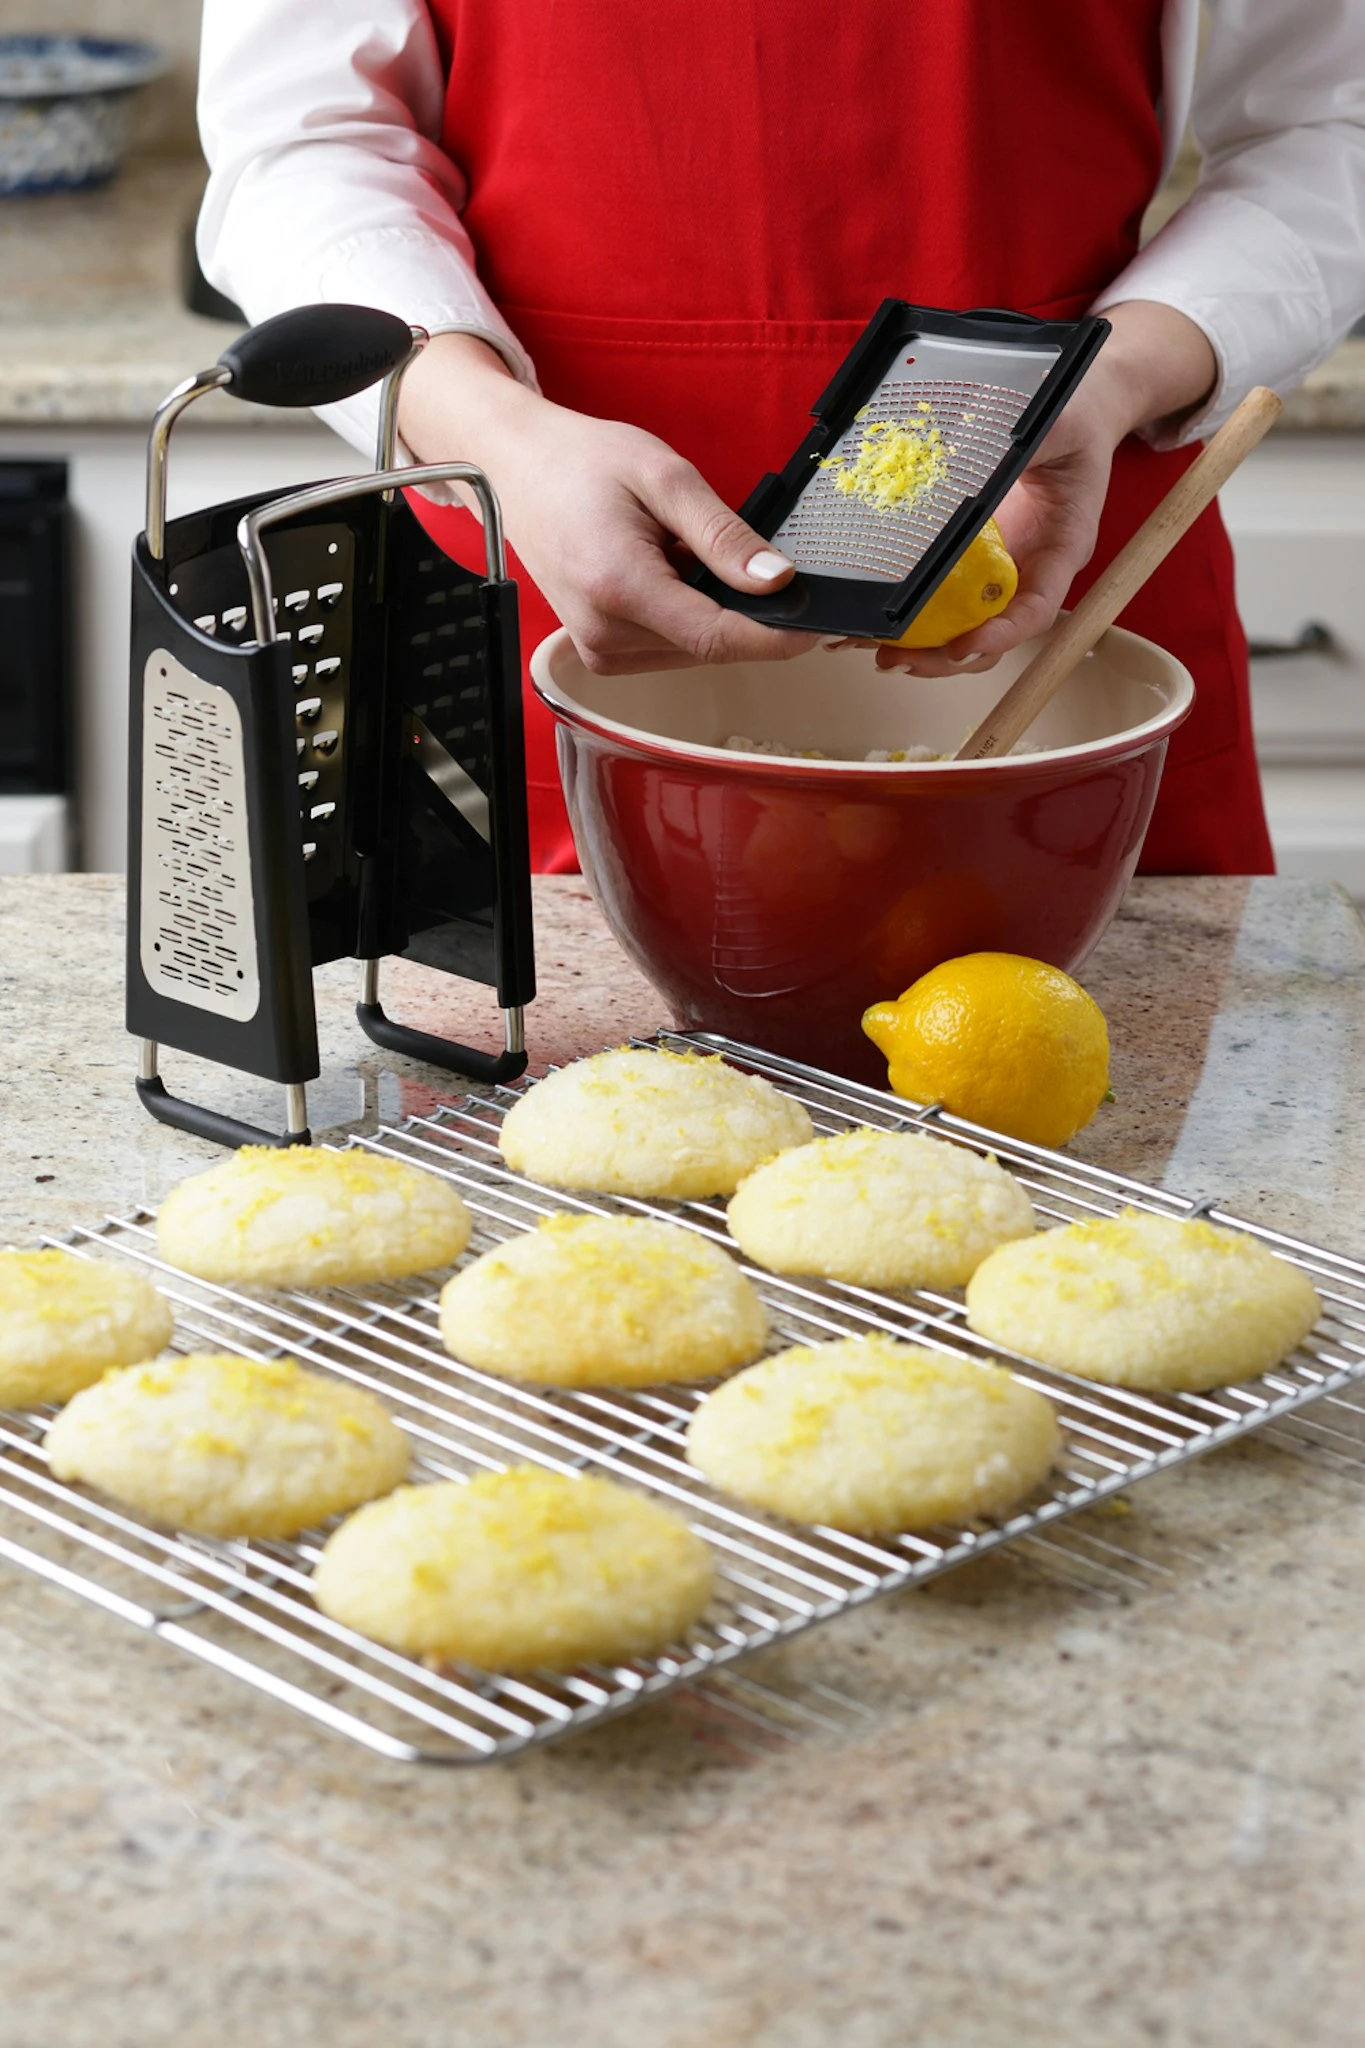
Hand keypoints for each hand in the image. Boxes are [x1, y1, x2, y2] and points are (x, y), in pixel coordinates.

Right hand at [398, 333, 819, 674]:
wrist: (516, 468)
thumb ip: (724, 536)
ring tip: (673, 550)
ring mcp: (599, 650)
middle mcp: (604, 634)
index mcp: (619, 588)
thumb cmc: (581, 462)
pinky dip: (685, 613)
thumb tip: (778, 582)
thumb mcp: (665, 478)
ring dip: (709, 608)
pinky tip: (662, 570)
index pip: (719, 637)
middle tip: (732, 550)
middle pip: (711, 646)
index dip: (779, 636)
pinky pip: (670, 646)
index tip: (821, 623)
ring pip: (694, 650)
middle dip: (742, 610)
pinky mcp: (601, 653)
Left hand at [874, 300, 1218, 676]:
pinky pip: (940, 600)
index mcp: (1060, 548)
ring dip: (919, 647)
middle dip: (944, 657)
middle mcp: (1028, 571)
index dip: (1001, 635)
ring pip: (963, 628)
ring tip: (873, 650)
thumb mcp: (1054, 422)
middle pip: (991, 635)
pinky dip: (906, 617)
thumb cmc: (1072, 418)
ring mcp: (996, 570)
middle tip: (895, 659)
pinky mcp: (969, 561)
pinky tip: (867, 624)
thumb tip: (971, 457)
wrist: (1074, 412)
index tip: (963, 646)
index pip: (1035, 610)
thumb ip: (1020, 445)